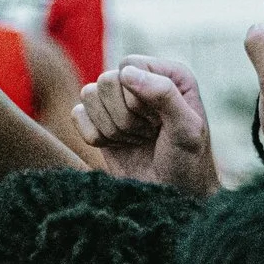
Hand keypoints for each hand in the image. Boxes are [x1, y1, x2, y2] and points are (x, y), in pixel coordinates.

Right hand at [75, 57, 219, 195]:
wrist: (171, 197)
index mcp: (168, 74)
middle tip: (147, 134)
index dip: (137, 97)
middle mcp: (141, 81)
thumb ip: (164, 94)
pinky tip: (119, 146)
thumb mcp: (187, 129)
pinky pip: (77, 114)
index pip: (129, 67)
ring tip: (136, 140)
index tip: (159, 122)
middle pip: (106, 81)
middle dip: (125, 117)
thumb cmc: (187, 162)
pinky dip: (95, 136)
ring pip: (88, 95)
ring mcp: (118, 100)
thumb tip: (126, 73)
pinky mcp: (98, 120)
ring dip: (112, 128)